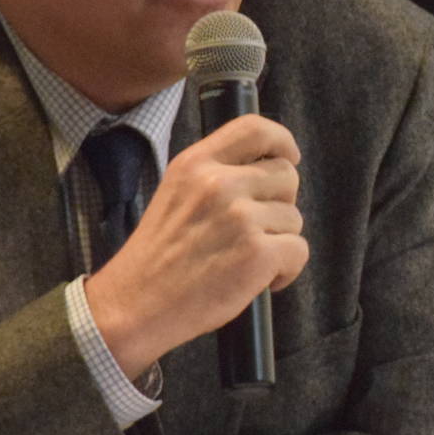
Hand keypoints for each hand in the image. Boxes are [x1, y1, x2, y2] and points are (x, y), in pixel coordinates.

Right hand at [83, 113, 307, 377]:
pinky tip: (260, 280)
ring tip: (247, 258)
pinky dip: (286, 270)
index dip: (282, 141)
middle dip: (280, 203)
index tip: (290, 157)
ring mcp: (240, 218)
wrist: (134, 306)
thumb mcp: (175, 194)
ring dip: (280, 240)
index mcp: (196, 163)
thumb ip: (215, 175)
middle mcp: (219, 184)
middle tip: (256, 229)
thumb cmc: (156, 258)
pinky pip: (299, 251)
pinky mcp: (257, 254)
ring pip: (294, 218)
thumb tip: (265, 171)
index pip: (254, 128)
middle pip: (286, 175)